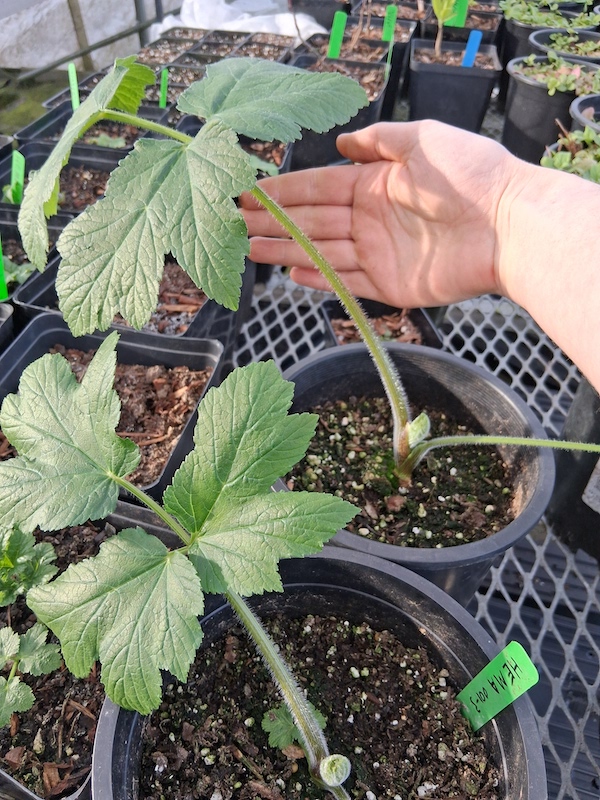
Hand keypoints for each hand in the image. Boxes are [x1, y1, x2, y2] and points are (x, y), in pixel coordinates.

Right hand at [239, 120, 526, 307]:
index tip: (250, 192)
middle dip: (274, 223)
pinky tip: (293, 275)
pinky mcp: (392, 286)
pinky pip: (348, 283)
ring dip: (285, 252)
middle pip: (312, 222)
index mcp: (376, 184)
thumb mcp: (422, 139)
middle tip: (236, 225)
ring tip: (250, 249)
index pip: (318, 187)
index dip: (284, 190)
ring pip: (322, 253)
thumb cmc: (470, 174)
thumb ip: (380, 140)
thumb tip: (343, 143)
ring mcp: (380, 254)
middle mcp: (372, 219)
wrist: (509, 224)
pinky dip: (320, 280)